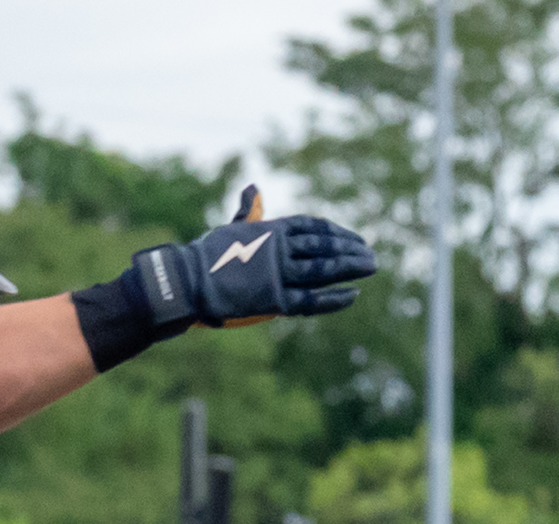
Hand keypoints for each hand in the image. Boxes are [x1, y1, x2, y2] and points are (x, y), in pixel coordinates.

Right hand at [135, 184, 374, 329]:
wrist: (187, 282)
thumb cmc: (205, 255)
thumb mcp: (231, 227)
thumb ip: (248, 211)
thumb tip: (252, 188)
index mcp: (271, 229)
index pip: (313, 227)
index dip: (336, 232)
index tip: (353, 238)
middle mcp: (279, 249)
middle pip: (325, 247)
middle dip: (351, 250)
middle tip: (371, 256)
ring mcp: (278, 274)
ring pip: (323, 270)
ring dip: (350, 268)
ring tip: (370, 267)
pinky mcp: (274, 300)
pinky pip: (311, 300)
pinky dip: (332, 298)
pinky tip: (352, 295)